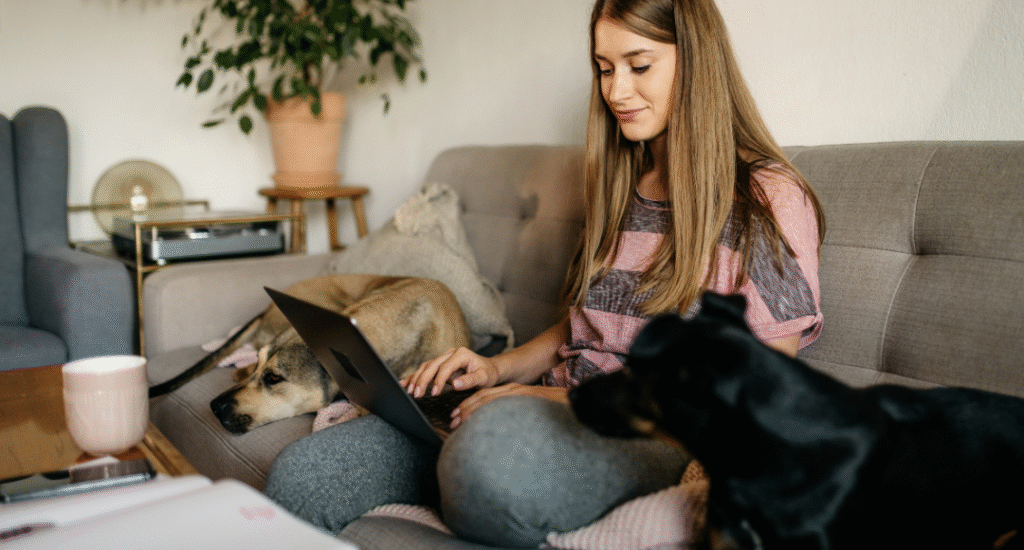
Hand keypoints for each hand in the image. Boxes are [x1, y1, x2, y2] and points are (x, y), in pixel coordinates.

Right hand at [401, 347, 500, 398]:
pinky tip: (405, 383)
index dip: (438, 380)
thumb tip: (454, 384)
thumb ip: (469, 381)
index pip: (445, 367)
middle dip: (422, 380)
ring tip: (409, 391)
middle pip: (432, 365)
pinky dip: (415, 377)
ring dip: (416, 378)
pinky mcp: (440, 364)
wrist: (491, 369)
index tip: (433, 393)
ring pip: (426, 366)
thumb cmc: (488, 373)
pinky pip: (426, 369)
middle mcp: (451, 353)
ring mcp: (444, 358)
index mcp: (461, 354)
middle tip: (416, 394)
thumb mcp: (483, 378)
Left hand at [449, 384, 567, 429]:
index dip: (469, 405)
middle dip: (465, 407)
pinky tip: (479, 421)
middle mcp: (513, 390)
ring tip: (458, 421)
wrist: (576, 402)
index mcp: (513, 392)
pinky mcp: (525, 398)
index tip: (456, 417)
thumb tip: (501, 434)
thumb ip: (514, 417)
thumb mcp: (528, 413)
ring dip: (472, 409)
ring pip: (489, 399)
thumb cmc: (553, 412)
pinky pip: (503, 404)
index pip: (486, 396)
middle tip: (451, 420)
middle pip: (483, 396)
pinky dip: (489, 410)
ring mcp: (519, 394)